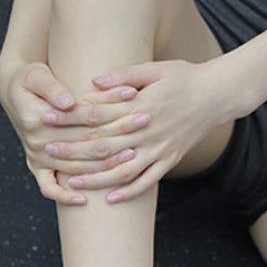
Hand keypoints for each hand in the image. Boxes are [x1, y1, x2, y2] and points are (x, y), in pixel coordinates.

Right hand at [0, 61, 152, 206]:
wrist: (15, 94)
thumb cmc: (30, 80)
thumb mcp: (37, 75)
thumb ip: (53, 89)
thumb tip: (69, 104)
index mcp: (36, 117)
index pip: (81, 115)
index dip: (109, 105)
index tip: (134, 96)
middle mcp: (36, 141)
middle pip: (84, 142)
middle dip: (117, 132)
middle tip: (144, 121)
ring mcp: (36, 157)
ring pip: (75, 167)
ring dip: (105, 163)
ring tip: (133, 153)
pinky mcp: (36, 167)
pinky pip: (48, 188)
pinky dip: (64, 196)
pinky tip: (84, 200)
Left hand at [46, 58, 231, 203]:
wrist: (219, 94)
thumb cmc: (185, 77)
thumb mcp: (155, 68)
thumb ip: (124, 75)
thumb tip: (94, 80)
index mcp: (141, 106)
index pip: (98, 115)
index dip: (70, 117)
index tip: (47, 118)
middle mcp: (149, 131)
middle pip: (104, 145)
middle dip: (74, 150)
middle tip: (47, 151)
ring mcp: (161, 149)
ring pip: (123, 169)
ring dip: (96, 177)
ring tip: (71, 181)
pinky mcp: (170, 159)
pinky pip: (148, 181)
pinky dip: (130, 192)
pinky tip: (111, 199)